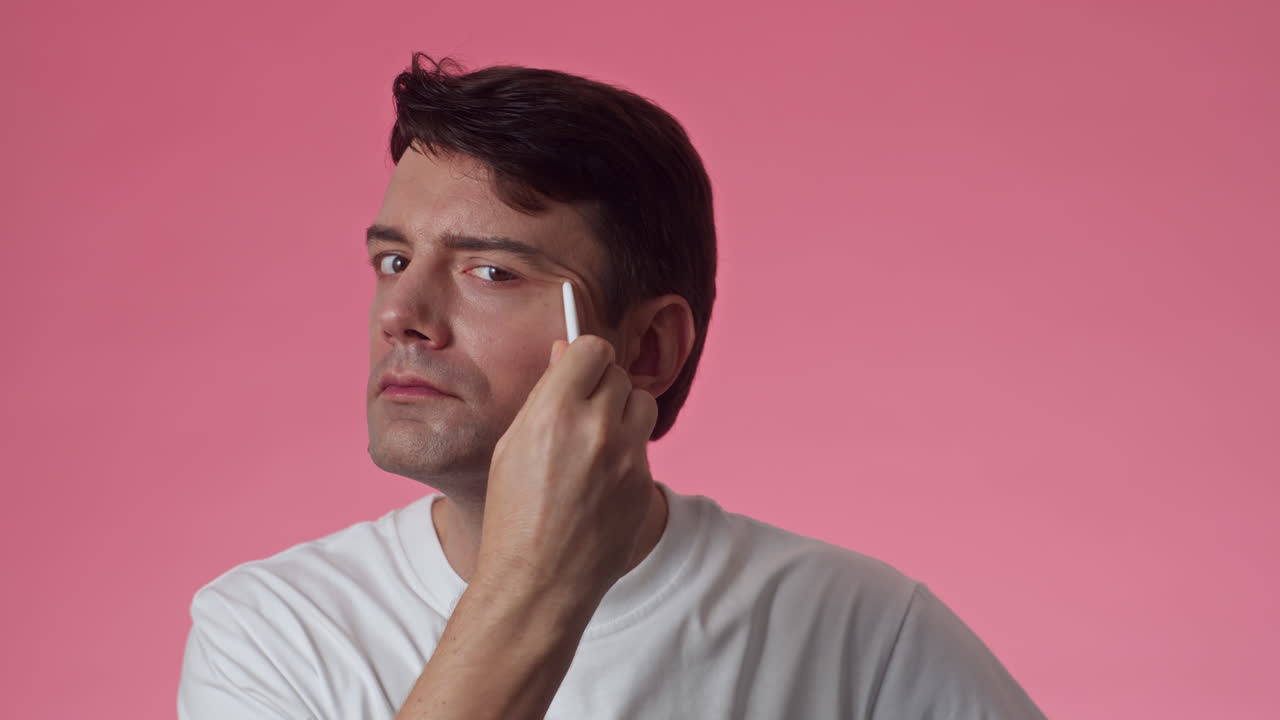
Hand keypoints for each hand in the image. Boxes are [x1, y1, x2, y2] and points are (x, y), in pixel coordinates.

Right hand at [475, 334, 658, 610]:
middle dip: (602, 387)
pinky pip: (643, 448)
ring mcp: (627, 458)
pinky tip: (602, 482)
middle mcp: (596, 428)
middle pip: (619, 375)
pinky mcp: (645, 484)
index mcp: (555, 411)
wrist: (539, 581)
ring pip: (642, 405)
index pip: (593, 349)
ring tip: (596, 443)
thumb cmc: (514, 514)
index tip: (578, 370)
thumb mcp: (512, 446)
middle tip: (582, 413)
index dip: (585, 358)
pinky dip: (627, 454)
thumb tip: (566, 352)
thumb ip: (546, 396)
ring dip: (624, 413)